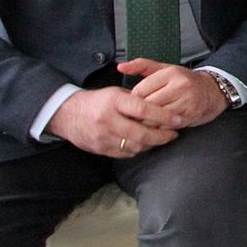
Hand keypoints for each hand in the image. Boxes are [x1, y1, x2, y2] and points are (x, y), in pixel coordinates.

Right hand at [44, 86, 180, 157]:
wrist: (68, 114)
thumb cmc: (97, 101)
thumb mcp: (116, 93)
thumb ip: (136, 101)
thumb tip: (161, 108)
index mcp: (114, 101)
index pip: (143, 109)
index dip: (163, 116)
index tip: (178, 119)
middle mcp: (108, 120)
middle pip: (142, 133)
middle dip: (162, 135)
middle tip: (174, 133)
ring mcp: (104, 136)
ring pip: (135, 145)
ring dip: (152, 144)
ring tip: (163, 138)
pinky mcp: (101, 149)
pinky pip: (126, 153)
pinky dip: (139, 149)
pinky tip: (146, 144)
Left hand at [118, 59, 228, 128]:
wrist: (211, 92)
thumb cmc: (184, 81)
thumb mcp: (164, 69)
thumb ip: (141, 66)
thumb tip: (121, 67)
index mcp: (170, 73)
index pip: (141, 90)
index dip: (133, 99)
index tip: (132, 102)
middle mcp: (179, 86)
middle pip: (148, 105)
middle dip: (139, 112)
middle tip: (134, 115)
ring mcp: (186, 102)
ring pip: (156, 117)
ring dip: (148, 121)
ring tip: (145, 120)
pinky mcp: (190, 116)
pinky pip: (167, 125)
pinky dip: (160, 127)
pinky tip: (159, 124)